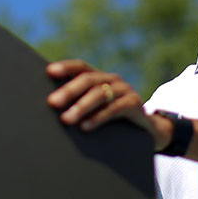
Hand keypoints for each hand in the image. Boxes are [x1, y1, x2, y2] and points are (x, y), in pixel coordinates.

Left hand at [46, 60, 171, 148]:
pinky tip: (85, 126)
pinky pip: (115, 109)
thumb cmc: (113, 122)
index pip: (81, 67)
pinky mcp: (134, 105)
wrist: (148, 132)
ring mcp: (125, 90)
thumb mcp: (95, 111)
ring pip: (100, 94)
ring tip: (65, 119)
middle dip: (69, 91)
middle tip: (52, 102)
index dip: (66, 67)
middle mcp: (112, 80)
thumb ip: (78, 106)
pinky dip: (98, 117)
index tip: (49, 72)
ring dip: (81, 106)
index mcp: (99, 78)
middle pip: (88, 80)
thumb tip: (50, 109)